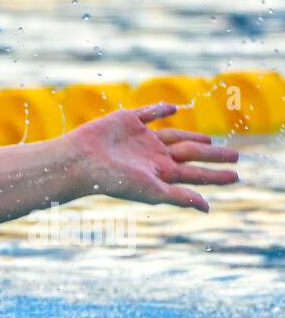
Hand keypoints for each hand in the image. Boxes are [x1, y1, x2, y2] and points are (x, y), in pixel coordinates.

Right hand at [64, 102, 238, 211]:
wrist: (79, 161)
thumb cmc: (112, 180)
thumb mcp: (150, 190)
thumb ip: (179, 197)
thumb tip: (207, 208)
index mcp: (160, 173)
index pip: (195, 174)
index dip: (216, 175)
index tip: (237, 176)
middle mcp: (153, 156)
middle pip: (191, 154)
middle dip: (213, 155)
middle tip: (235, 156)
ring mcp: (142, 138)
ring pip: (175, 135)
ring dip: (193, 136)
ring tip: (209, 138)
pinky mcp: (128, 121)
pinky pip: (149, 113)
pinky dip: (160, 110)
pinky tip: (173, 109)